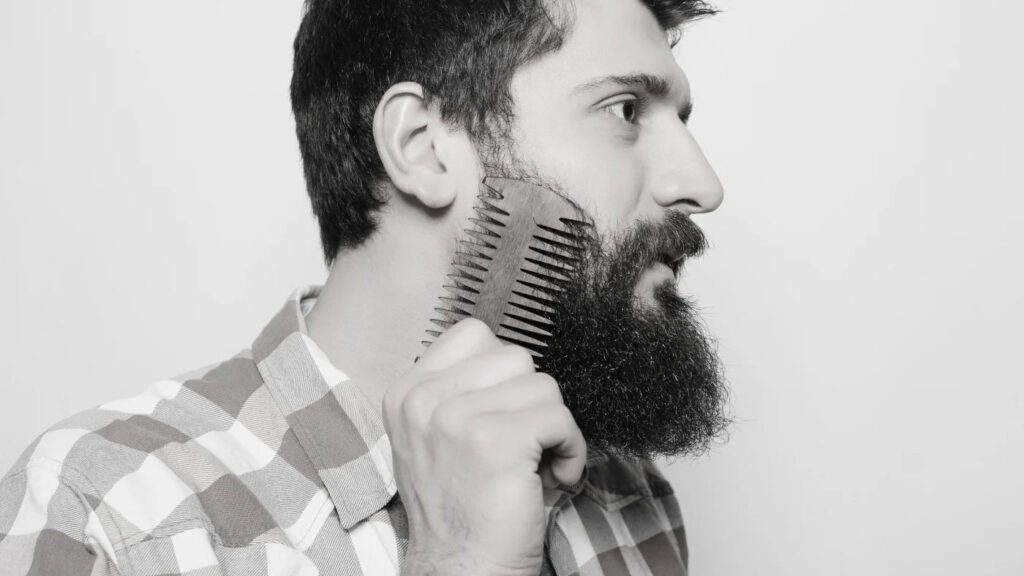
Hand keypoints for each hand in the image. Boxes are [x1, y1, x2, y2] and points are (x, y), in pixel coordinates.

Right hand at [384, 318, 586, 575]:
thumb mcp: (439, 439)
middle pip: (515, 356)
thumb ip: (461, 393)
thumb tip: (521, 363)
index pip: (474, 334)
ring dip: (553, 427)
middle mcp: (423, 399)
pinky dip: (571, 450)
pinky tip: (554, 478)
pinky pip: (560, 418)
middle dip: (531, 401)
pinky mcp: (494, 440)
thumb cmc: (463, 512)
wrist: (460, 572)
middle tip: (523, 446)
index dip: (503, 373)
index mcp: (406, 393)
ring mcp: (454, 417)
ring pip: (543, 385)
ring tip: (537, 465)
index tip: (504, 414)